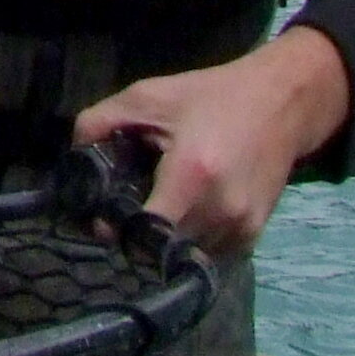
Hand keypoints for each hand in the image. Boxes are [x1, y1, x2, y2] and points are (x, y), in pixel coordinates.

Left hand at [72, 26, 353, 257]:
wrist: (283, 103)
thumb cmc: (211, 96)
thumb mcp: (147, 96)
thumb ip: (98, 123)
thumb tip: (72, 160)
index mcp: (192, 176)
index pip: (145, 233)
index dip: (118, 230)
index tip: (104, 217)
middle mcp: (220, 211)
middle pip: (163, 251)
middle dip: (138, 239)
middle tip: (124, 214)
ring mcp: (241, 228)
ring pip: (186, 258)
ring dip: (166, 245)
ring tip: (157, 212)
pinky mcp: (254, 236)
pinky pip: (210, 255)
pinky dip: (192, 242)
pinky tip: (185, 214)